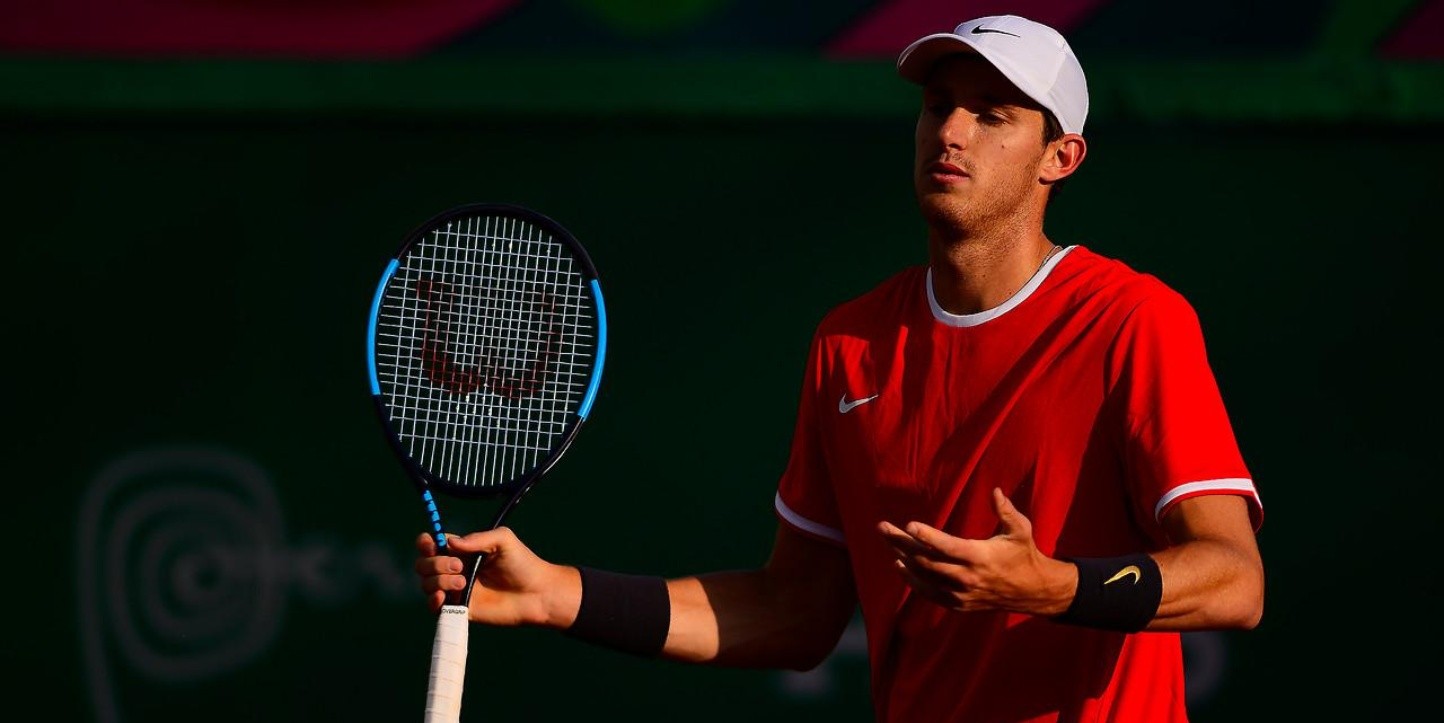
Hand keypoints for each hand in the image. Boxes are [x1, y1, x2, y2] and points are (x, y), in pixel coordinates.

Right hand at [414, 527, 580, 627]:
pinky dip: (433, 601)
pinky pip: (435, 607)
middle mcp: (454, 569)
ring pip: (426, 584)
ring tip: (462, 582)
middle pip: (424, 564)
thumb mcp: (503, 540)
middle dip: (435, 564)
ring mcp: (456, 590)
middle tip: (459, 566)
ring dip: (438, 581)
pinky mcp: (460, 609)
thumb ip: (478, 538)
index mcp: (462, 551)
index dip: (426, 543)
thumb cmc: (523, 564)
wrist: (537, 594)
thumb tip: (449, 543)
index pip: (431, 544)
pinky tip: (444, 597)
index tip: (432, 545)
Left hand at [878, 488, 1074, 615]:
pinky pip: (929, 593)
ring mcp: (961, 594)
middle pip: (926, 560)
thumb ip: (1006, 511)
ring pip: (923, 576)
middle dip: (901, 543)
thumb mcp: (1020, 530)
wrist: (1032, 591)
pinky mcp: (958, 604)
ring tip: (888, 541)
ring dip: (902, 559)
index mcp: (980, 557)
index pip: (947, 547)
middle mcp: (967, 578)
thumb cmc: (1024, 554)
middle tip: (883, 527)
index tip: (909, 525)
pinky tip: (899, 566)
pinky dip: (912, 580)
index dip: (927, 536)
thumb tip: (995, 491)